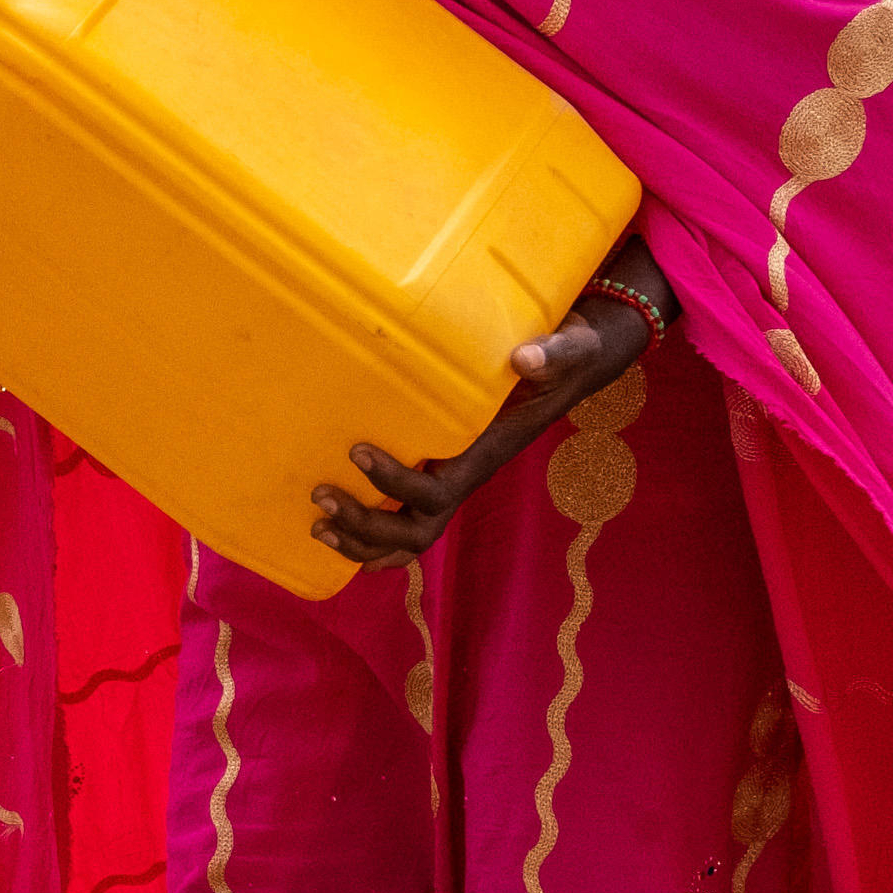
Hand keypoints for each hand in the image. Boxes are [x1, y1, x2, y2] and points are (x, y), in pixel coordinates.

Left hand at [309, 244, 674, 568]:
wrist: (575, 366)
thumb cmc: (566, 356)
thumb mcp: (569, 350)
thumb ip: (553, 354)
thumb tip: (526, 357)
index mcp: (486, 454)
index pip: (438, 493)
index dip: (396, 485)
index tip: (358, 451)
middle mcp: (468, 476)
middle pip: (416, 530)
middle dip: (367, 526)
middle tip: (320, 499)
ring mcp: (456, 479)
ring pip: (409, 536)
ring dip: (362, 541)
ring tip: (318, 523)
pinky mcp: (445, 470)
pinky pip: (409, 520)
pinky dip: (372, 539)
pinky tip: (337, 534)